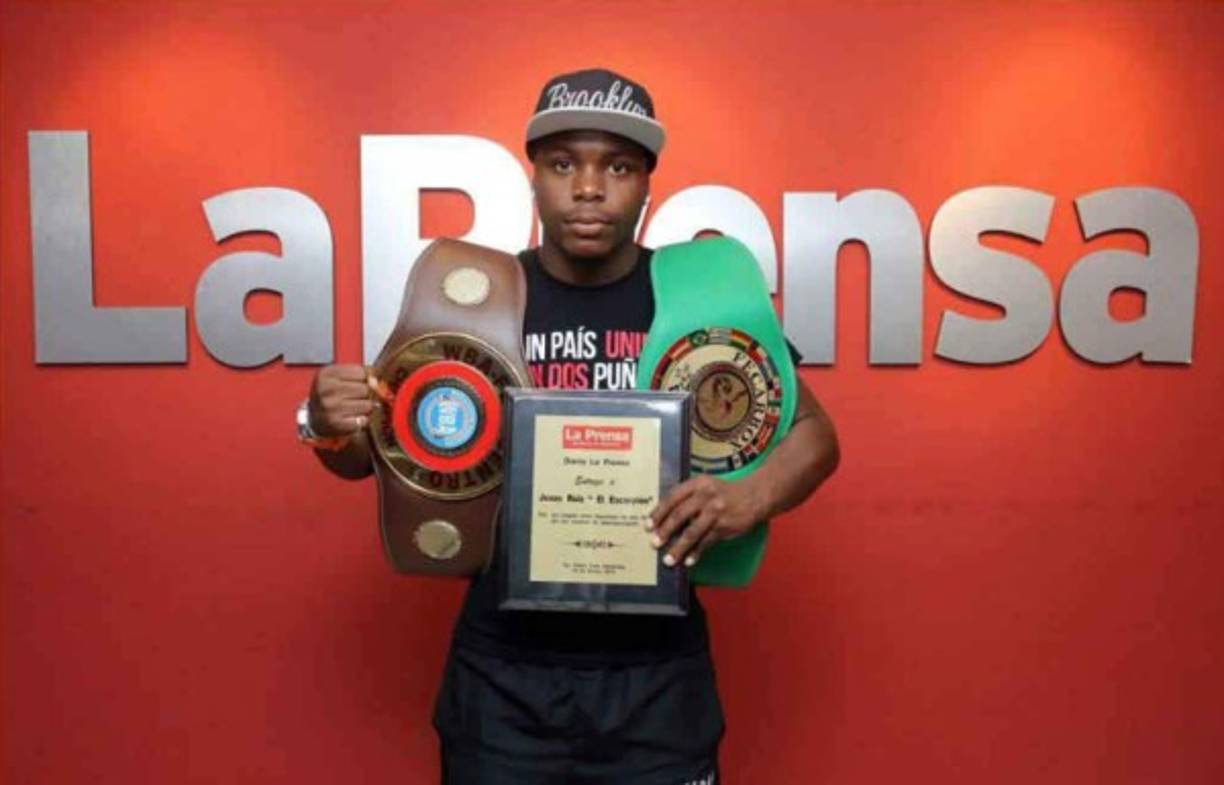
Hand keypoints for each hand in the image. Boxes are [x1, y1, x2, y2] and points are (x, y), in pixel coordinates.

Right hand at [308, 364, 375, 436]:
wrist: (314, 417)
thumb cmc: (331, 395)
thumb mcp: (339, 377)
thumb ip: (361, 374)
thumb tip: (377, 382)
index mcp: (326, 374)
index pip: (362, 372)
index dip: (365, 379)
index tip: (359, 383)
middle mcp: (326, 389)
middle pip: (365, 388)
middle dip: (366, 394)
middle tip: (355, 398)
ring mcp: (330, 407)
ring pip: (367, 405)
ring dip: (366, 408)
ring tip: (354, 408)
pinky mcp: (336, 424)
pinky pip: (364, 420)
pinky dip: (362, 420)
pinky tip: (353, 418)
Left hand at [647, 475, 764, 567]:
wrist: (754, 495)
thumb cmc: (723, 492)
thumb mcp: (705, 486)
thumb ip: (687, 497)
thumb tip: (663, 518)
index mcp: (697, 484)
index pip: (673, 497)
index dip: (659, 512)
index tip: (648, 525)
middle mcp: (706, 496)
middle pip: (680, 515)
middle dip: (665, 531)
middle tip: (654, 542)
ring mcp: (716, 511)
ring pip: (693, 532)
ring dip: (679, 548)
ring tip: (668, 559)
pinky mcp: (725, 526)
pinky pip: (707, 542)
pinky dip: (696, 553)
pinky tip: (688, 561)